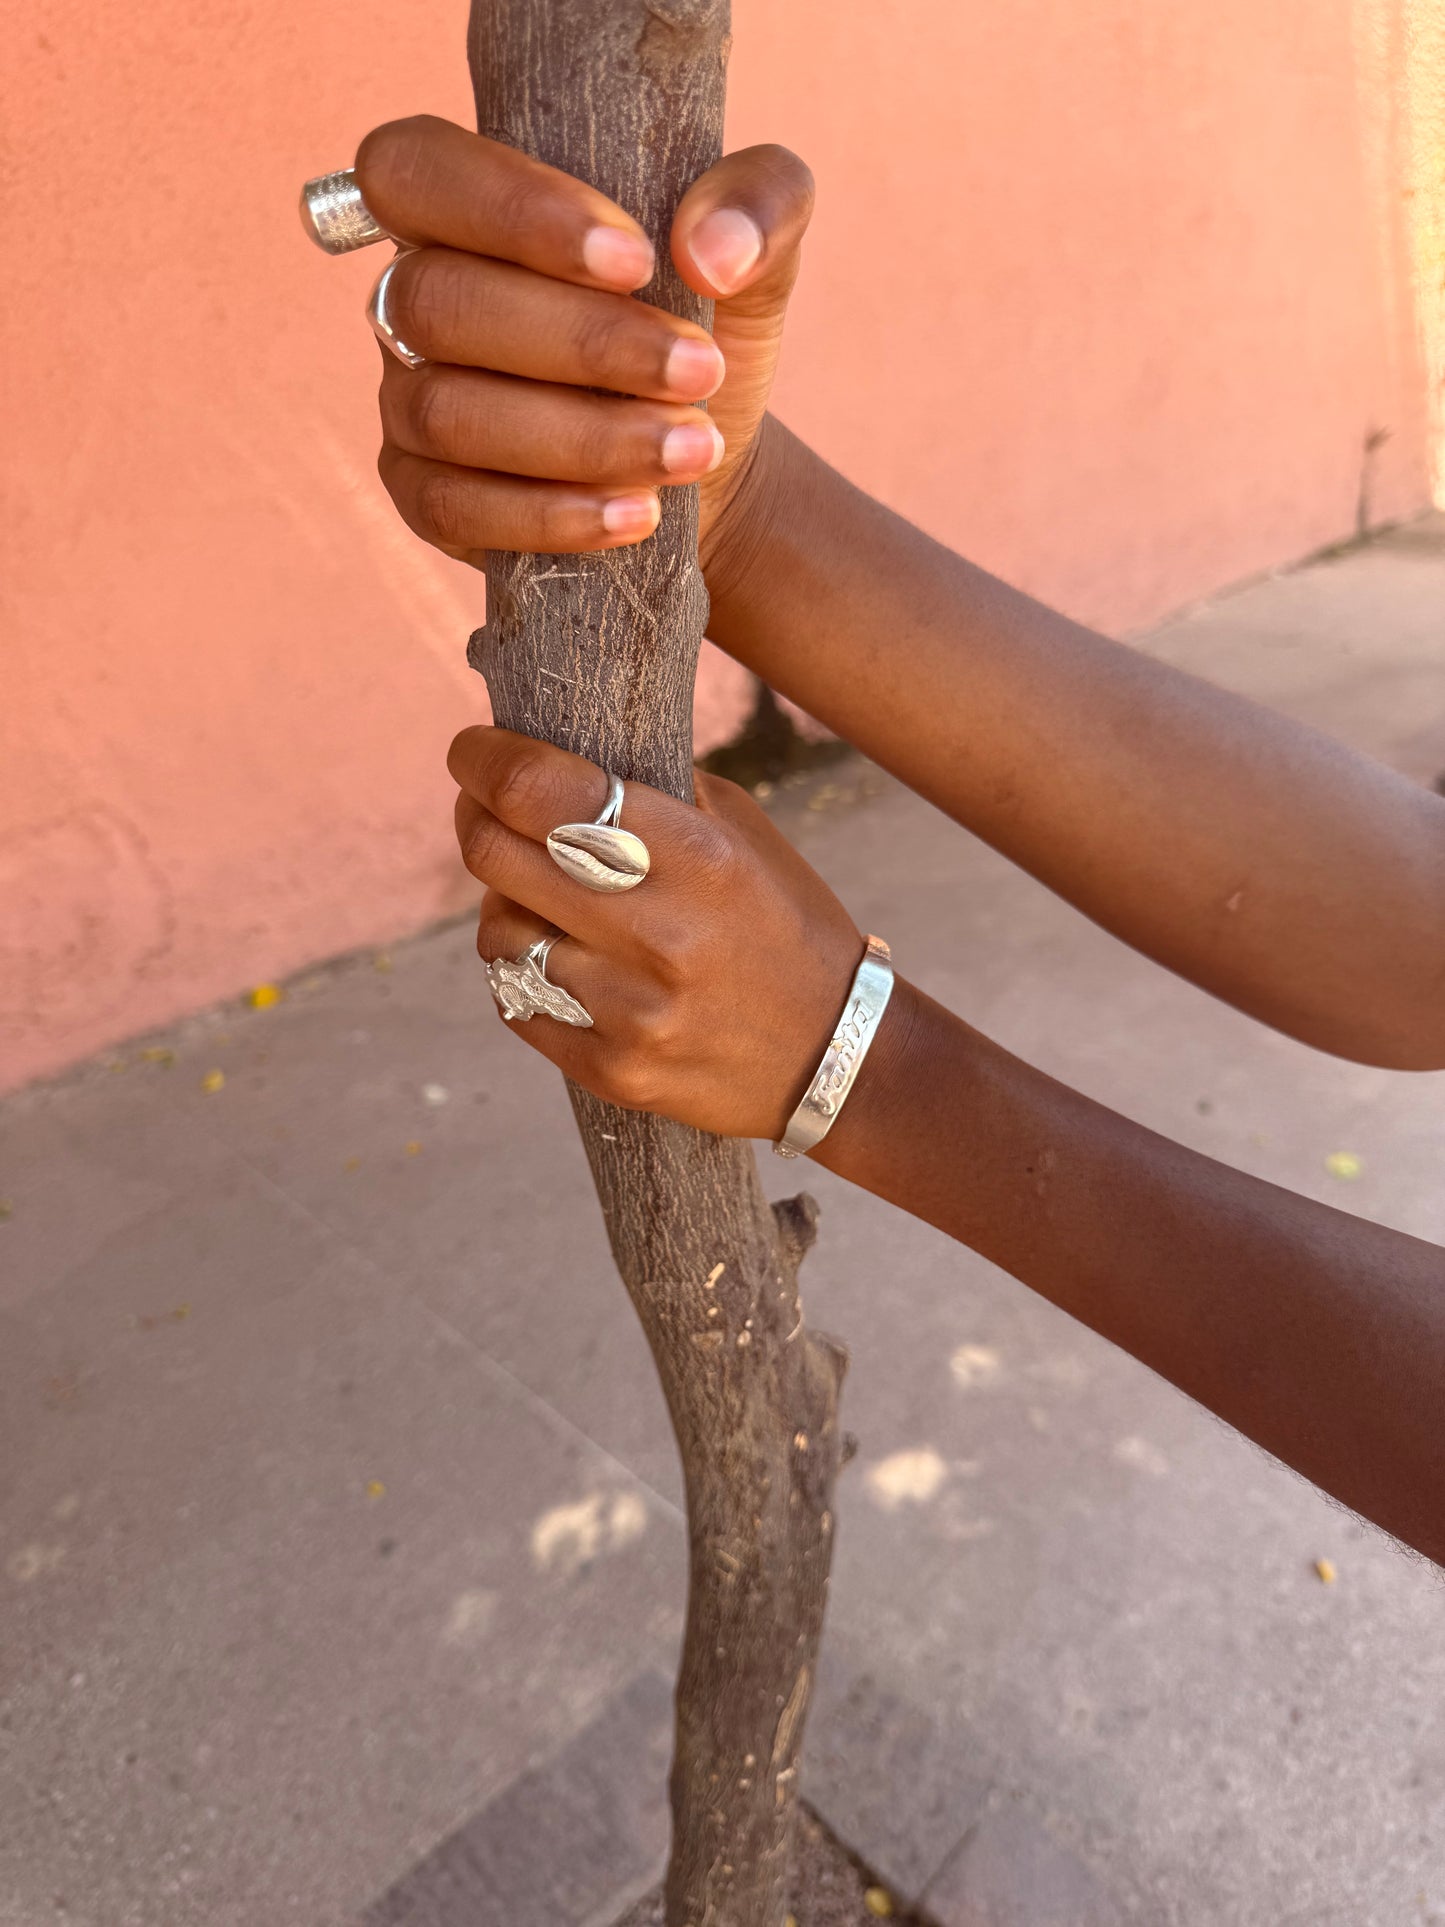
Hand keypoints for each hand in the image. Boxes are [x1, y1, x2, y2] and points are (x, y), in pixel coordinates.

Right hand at [355, 115, 812, 578]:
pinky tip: (640, 514)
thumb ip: (759, 202)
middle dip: (582, 341)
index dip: (511, 210)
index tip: (637, 260)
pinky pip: (454, 508)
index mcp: (461, 207)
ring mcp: (406, 402)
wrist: (707, 455)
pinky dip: (553, 515)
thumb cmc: (706, 326)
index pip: (414, 168)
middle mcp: (412, 297)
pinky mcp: (424, 498)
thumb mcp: (757, 247)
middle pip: (439, 302)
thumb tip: (711, 249)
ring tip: (693, 449)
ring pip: (448, 412)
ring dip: (583, 437)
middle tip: (700, 372)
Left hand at [449, 728, 863, 1139]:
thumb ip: (653, 790)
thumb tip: (551, 746)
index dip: (485, 759)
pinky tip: (558, 957)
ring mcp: (631, 1012)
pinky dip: (521, 970)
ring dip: (502, 903)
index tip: (474, 751)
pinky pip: (515, 1002)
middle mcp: (659, 935)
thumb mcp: (741, 834)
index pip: (541, 791)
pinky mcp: (611, 1070)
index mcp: (697, 857)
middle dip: (474, 816)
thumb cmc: (784, 925)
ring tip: (537, 897)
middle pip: (495, 855)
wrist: (836, 1055)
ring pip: (496, 934)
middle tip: (481, 807)